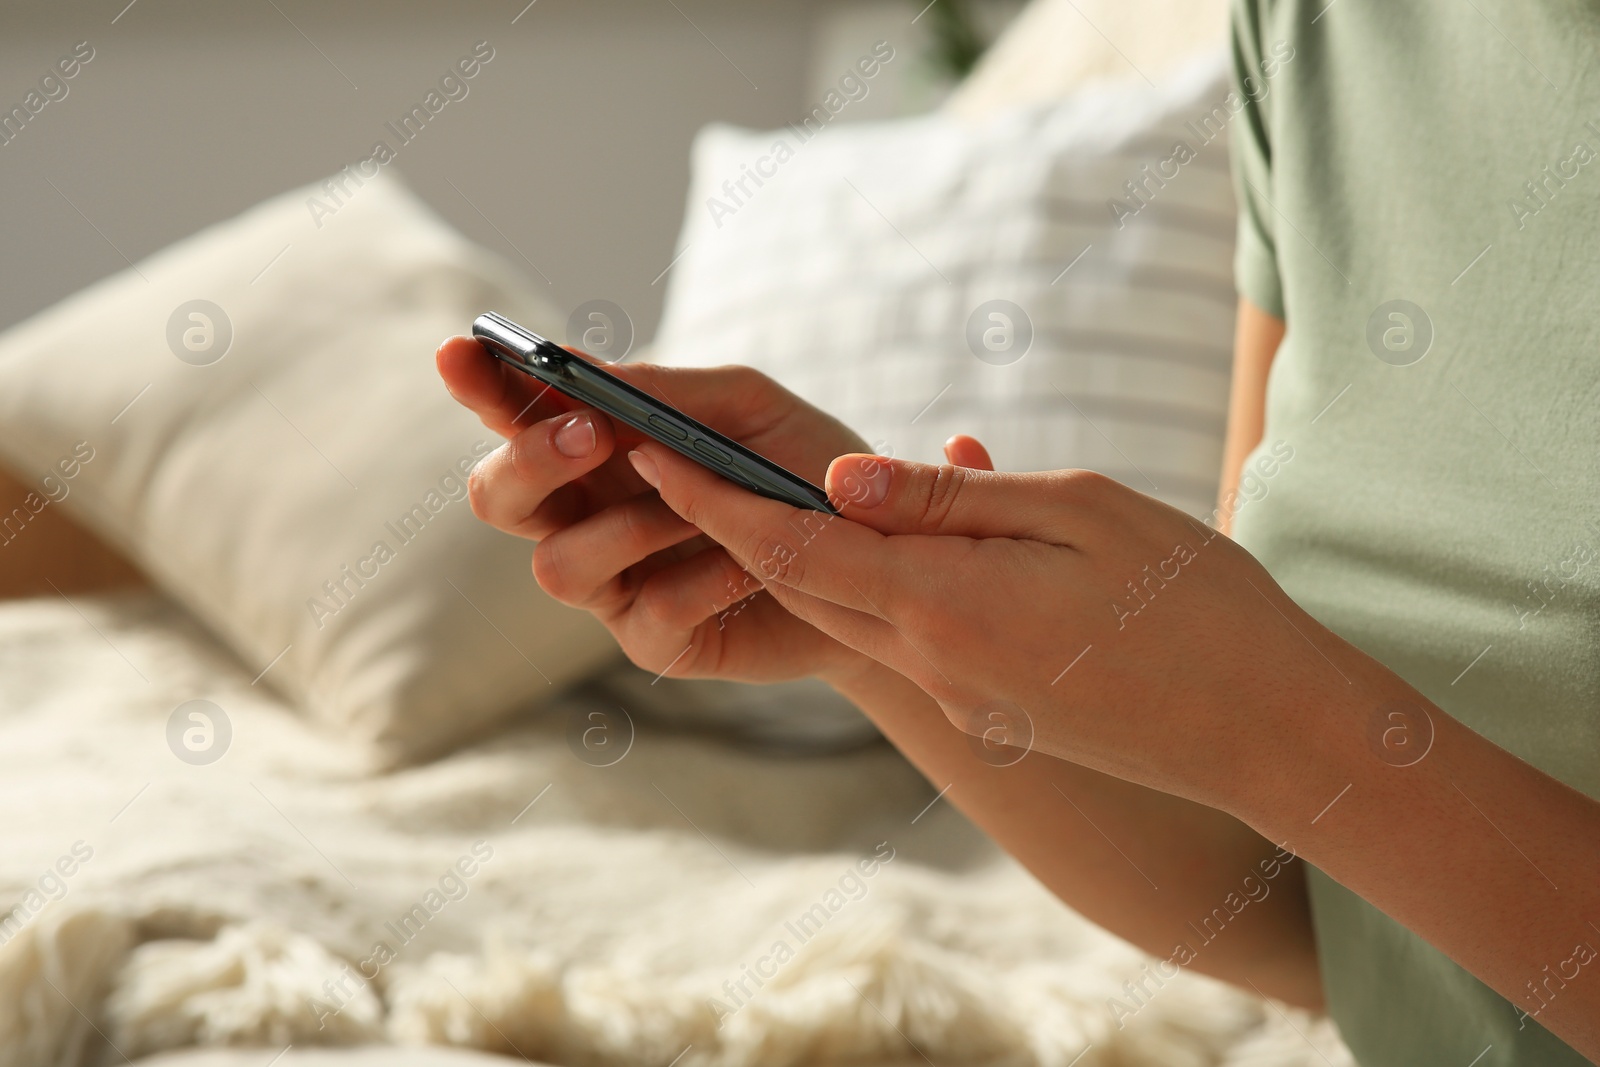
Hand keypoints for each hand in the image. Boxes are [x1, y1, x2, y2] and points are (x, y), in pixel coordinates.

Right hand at [436, 335, 992, 687]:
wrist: (883, 565)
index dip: (480, 386)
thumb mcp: (750, 411)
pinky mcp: (656, 642)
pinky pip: (646, 611)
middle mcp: (587, 517)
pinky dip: (704, 575)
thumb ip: (669, 393)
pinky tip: (751, 562)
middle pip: (500, 498)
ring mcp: (615, 586)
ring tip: (707, 507)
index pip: (515, 415)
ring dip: (632, 525)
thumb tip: (586, 374)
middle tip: (594, 432)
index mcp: (597, 450)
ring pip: (557, 565)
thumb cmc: (809, 475)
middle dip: (533, 461)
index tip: (460, 353)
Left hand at [629, 441, 1391, 813]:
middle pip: (796, 585)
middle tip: (670, 458)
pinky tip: (877, 544)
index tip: (646, 445)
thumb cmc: (1192, 602)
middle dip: (723, 524)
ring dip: (785, 559)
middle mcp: (931, 660)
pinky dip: (860, 587)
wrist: (1266, 732)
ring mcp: (957, 694)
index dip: (708, 496)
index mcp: (943, 604)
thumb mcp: (1079, 513)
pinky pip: (899, 637)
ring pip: (842, 614)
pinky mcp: (986, 709)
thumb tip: (836, 478)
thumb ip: (949, 500)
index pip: (787, 546)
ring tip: (747, 493)